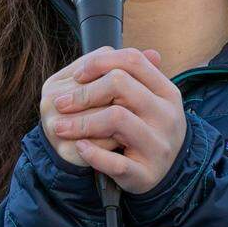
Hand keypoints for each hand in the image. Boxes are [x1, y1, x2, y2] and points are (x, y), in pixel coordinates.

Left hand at [49, 47, 186, 194]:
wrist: (165, 175)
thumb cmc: (145, 129)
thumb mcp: (143, 99)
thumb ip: (122, 75)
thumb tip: (103, 51)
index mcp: (167, 92)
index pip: (133, 60)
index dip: (100, 62)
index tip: (78, 75)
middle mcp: (168, 116)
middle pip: (121, 85)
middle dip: (84, 93)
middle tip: (59, 104)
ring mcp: (159, 146)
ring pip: (117, 119)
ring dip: (81, 123)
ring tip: (60, 127)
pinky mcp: (146, 175)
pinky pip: (116, 162)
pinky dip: (94, 154)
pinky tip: (80, 147)